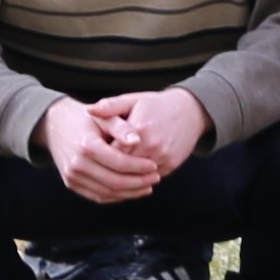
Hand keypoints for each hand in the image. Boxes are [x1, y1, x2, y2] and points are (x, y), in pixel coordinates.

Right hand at [39, 97, 164, 203]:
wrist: (56, 125)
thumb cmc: (86, 119)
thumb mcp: (104, 116)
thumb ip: (122, 127)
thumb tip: (137, 140)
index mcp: (86, 146)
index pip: (118, 162)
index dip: (138, 166)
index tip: (154, 165)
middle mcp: (77, 164)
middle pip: (113, 181)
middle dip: (138, 182)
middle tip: (155, 178)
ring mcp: (72, 176)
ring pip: (106, 192)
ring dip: (130, 192)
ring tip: (147, 186)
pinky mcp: (71, 183)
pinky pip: (97, 196)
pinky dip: (116, 196)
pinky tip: (132, 191)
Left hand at [90, 88, 207, 177]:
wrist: (191, 111)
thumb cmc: (157, 105)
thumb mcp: (133, 100)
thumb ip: (110, 106)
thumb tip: (88, 110)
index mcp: (139, 128)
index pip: (112, 152)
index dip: (100, 156)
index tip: (92, 156)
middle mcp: (152, 145)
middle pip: (123, 168)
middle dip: (109, 170)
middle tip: (97, 170)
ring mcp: (163, 156)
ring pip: (136, 177)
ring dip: (123, 178)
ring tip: (109, 175)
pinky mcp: (171, 165)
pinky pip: (149, 178)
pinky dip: (138, 180)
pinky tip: (128, 177)